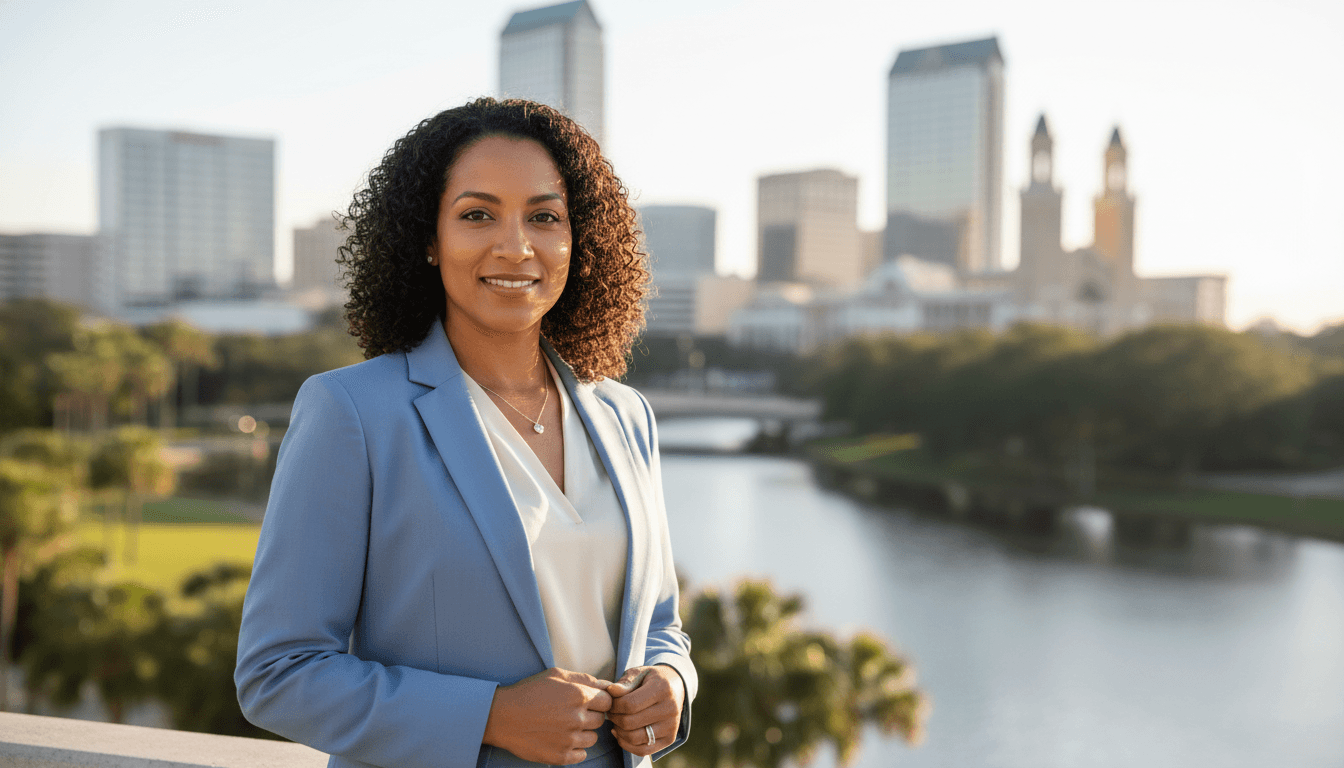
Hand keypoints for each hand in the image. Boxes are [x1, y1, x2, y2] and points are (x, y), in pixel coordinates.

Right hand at [483, 667, 614, 764]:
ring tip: (564, 726)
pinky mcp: (561, 756)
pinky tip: (562, 739)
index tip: (589, 702)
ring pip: (593, 738)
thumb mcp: (556, 675)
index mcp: (579, 696)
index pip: (608, 701)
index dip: (599, 701)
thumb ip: (584, 678)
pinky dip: (575, 748)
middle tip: (571, 713)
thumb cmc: (529, 692)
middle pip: (600, 720)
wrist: (502, 716)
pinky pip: (582, 754)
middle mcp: (577, 718)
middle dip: (590, 715)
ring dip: (583, 732)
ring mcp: (569, 739)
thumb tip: (606, 685)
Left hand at [606, 665, 684, 756]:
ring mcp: (671, 726)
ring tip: (616, 721)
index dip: (614, 705)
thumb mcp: (639, 674)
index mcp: (663, 689)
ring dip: (619, 732)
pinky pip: (643, 750)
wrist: (675, 686)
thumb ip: (625, 683)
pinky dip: (627, 745)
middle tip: (611, 712)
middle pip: (630, 722)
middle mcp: (670, 709)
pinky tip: (621, 733)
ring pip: (635, 738)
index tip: (610, 702)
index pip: (630, 704)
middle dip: (614, 718)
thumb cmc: (651, 679)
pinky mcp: (669, 739)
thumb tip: (610, 691)